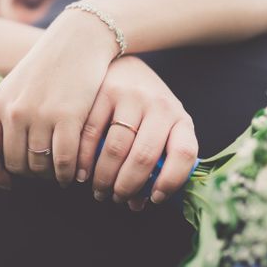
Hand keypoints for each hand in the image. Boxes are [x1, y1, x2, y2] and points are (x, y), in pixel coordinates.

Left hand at [0, 10, 118, 188]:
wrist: (78, 40)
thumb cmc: (50, 65)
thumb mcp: (17, 86)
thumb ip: (8, 114)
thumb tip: (7, 151)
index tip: (7, 184)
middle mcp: (13, 112)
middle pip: (15, 163)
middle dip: (31, 175)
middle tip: (46, 175)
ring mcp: (39, 115)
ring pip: (40, 165)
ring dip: (51, 176)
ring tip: (62, 175)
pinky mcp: (67, 117)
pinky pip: (64, 160)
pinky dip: (69, 173)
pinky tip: (75, 174)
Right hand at [76, 56, 197, 208]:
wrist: (122, 63)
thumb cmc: (143, 108)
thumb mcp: (160, 127)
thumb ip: (156, 161)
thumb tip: (138, 203)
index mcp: (180, 118)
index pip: (184, 153)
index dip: (170, 182)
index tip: (154, 199)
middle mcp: (159, 104)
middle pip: (144, 157)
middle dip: (126, 187)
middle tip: (115, 199)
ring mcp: (130, 96)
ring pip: (115, 148)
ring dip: (103, 177)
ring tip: (98, 190)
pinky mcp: (103, 91)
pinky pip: (91, 133)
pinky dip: (84, 159)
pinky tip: (81, 172)